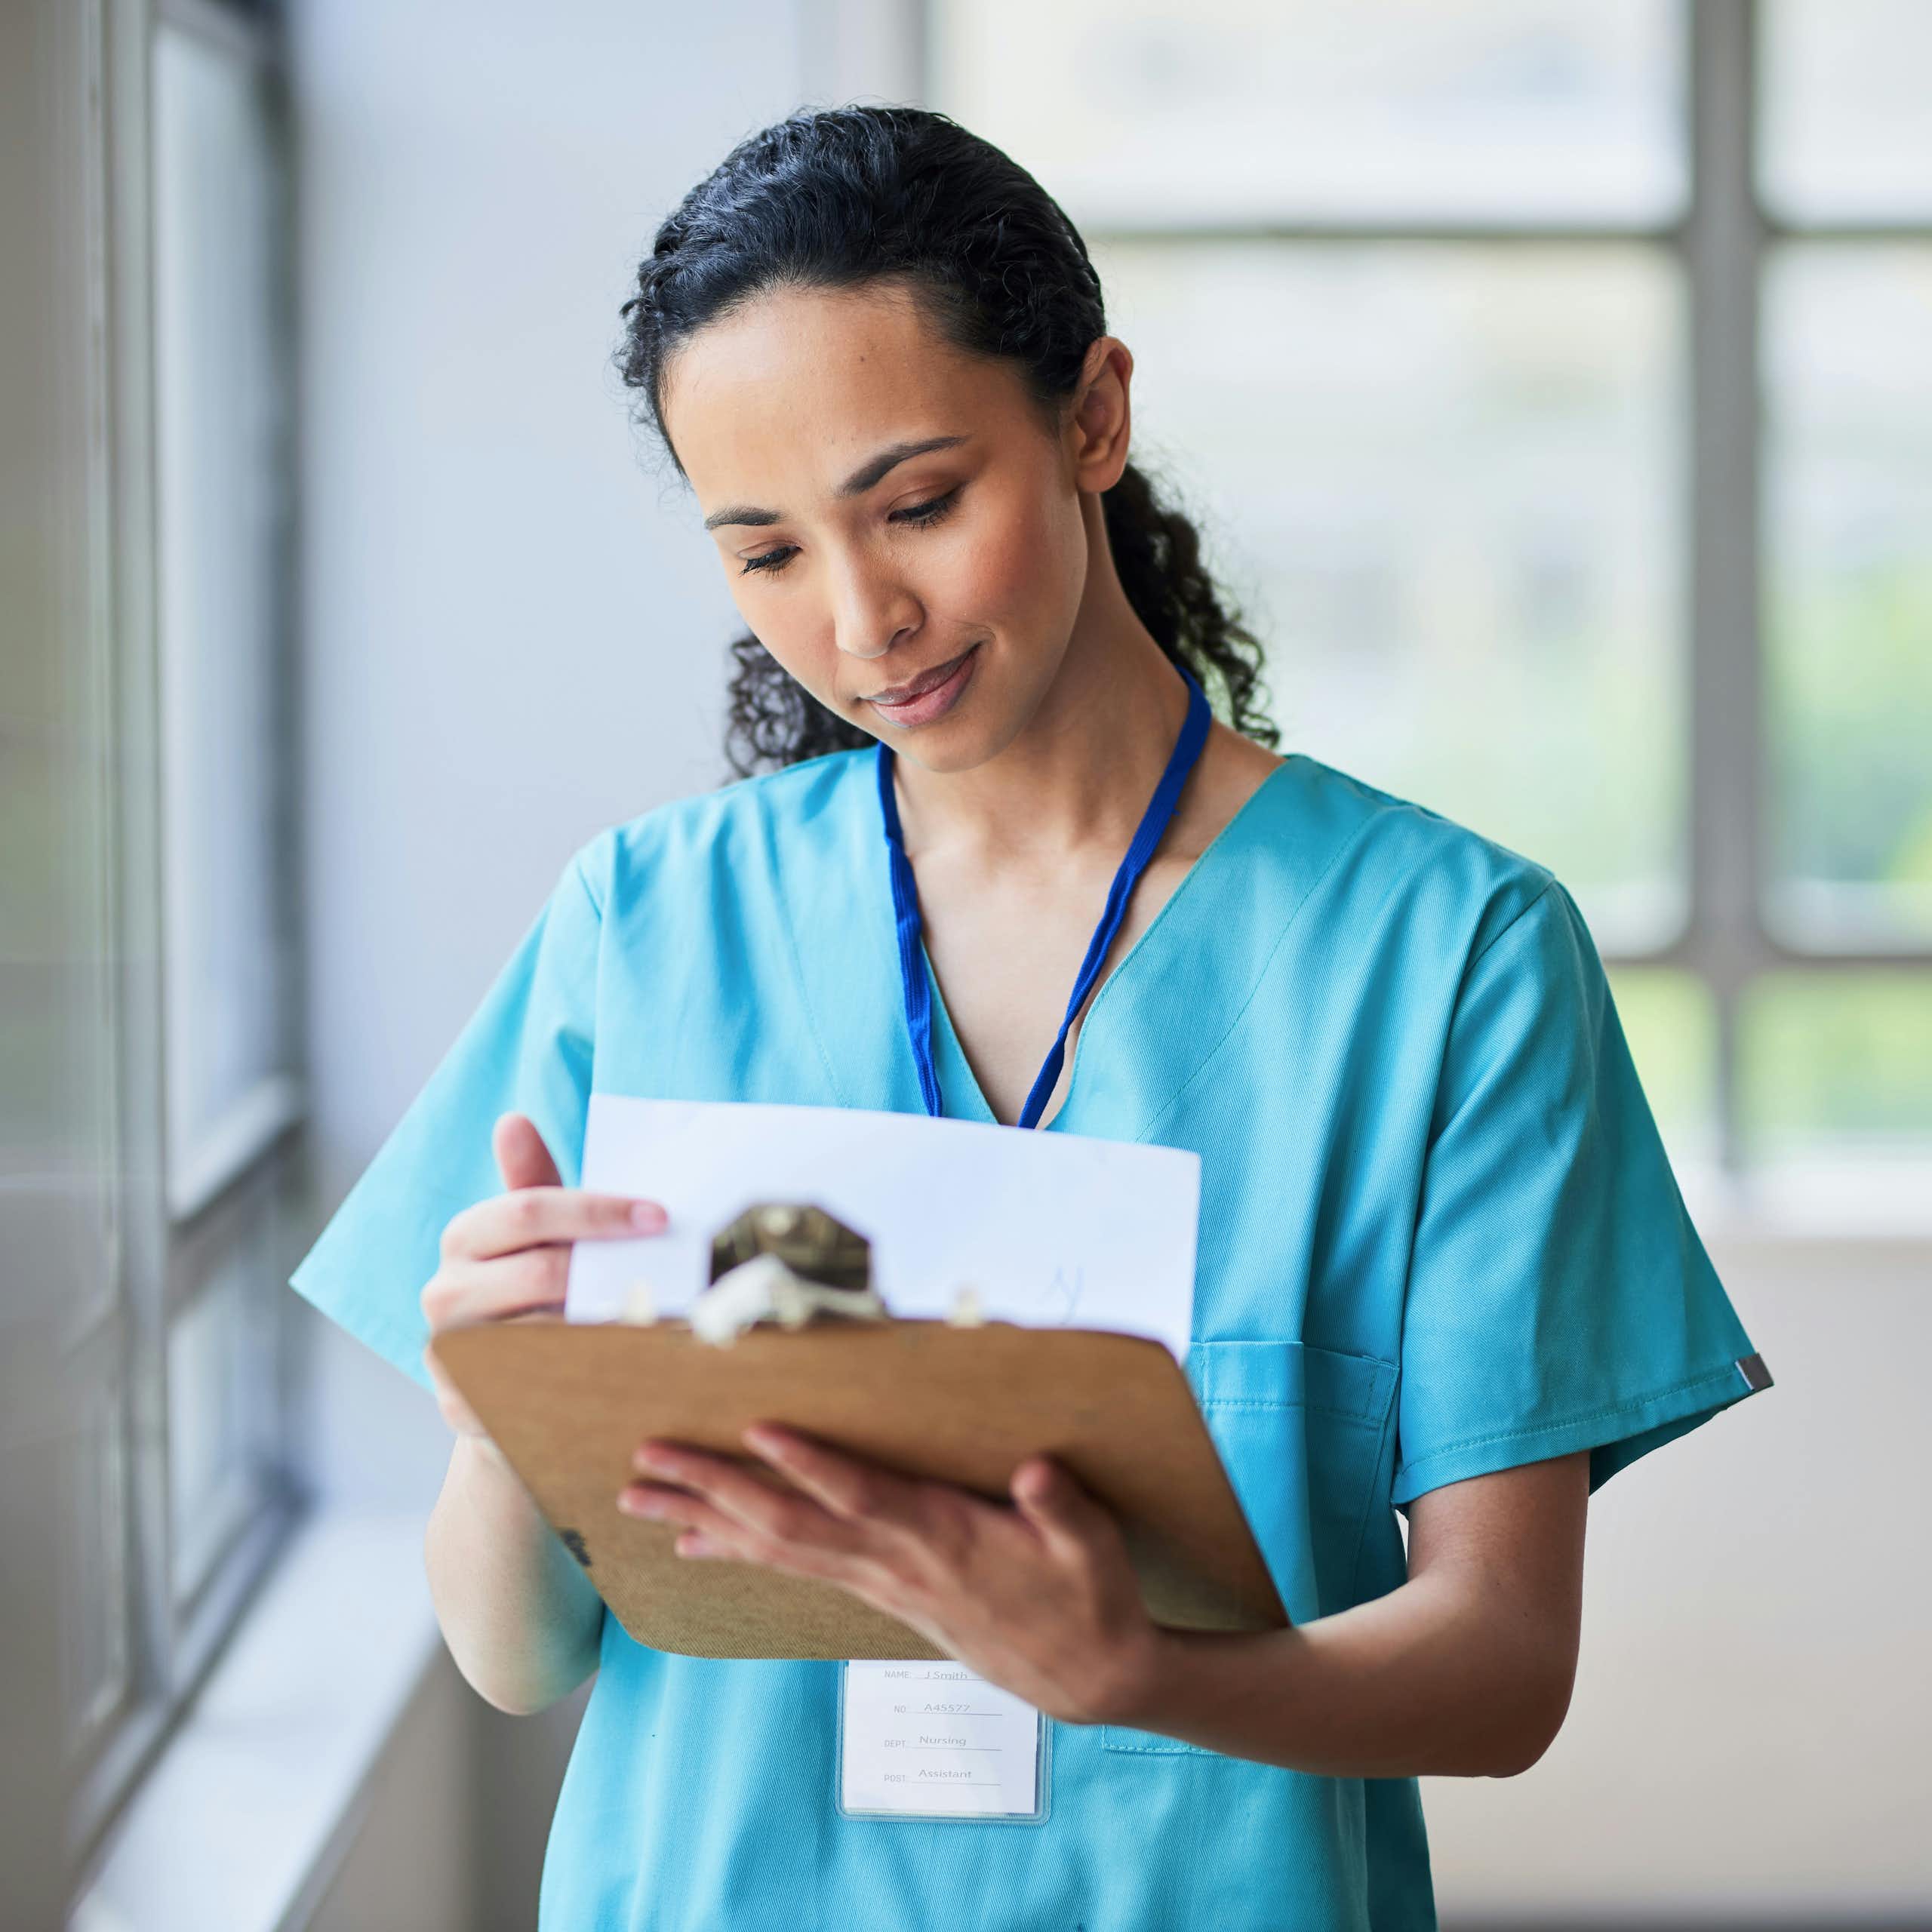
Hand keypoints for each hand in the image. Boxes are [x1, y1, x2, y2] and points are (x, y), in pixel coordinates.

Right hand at [420, 1112, 666, 1448]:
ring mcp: (448, 1353)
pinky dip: (586, 1379)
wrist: (505, 1385)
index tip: (659, 1216)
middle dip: (610, 1271)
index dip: (597, 1211)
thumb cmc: (536, 1289)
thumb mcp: (537, 1234)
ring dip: (607, 1329)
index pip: (529, 1209)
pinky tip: (630, 1370)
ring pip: (542, 1336)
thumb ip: (534, 1181)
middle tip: (671, 1273)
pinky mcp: (461, 1406)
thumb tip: (512, 1120)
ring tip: (661, 1319)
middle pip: (539, 1272)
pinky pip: (537, 1390)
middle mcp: (443, 1292)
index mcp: (465, 1236)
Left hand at [615, 1425, 1164, 1726]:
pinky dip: (735, 1551)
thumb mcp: (1094, 1547)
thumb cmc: (1090, 1597)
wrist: (1087, 1676)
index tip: (755, 1431)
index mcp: (943, 1539)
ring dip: (702, 1519)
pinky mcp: (876, 1593)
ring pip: (774, 1549)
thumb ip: (1062, 1508)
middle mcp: (895, 1564)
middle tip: (646, 1461)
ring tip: (639, 1495)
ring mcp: (878, 1583)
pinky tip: (693, 1541)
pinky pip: (789, 1568)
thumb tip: (1036, 1471)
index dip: (810, 1466)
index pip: (862, 1498)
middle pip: (787, 1525)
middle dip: (712, 1489)